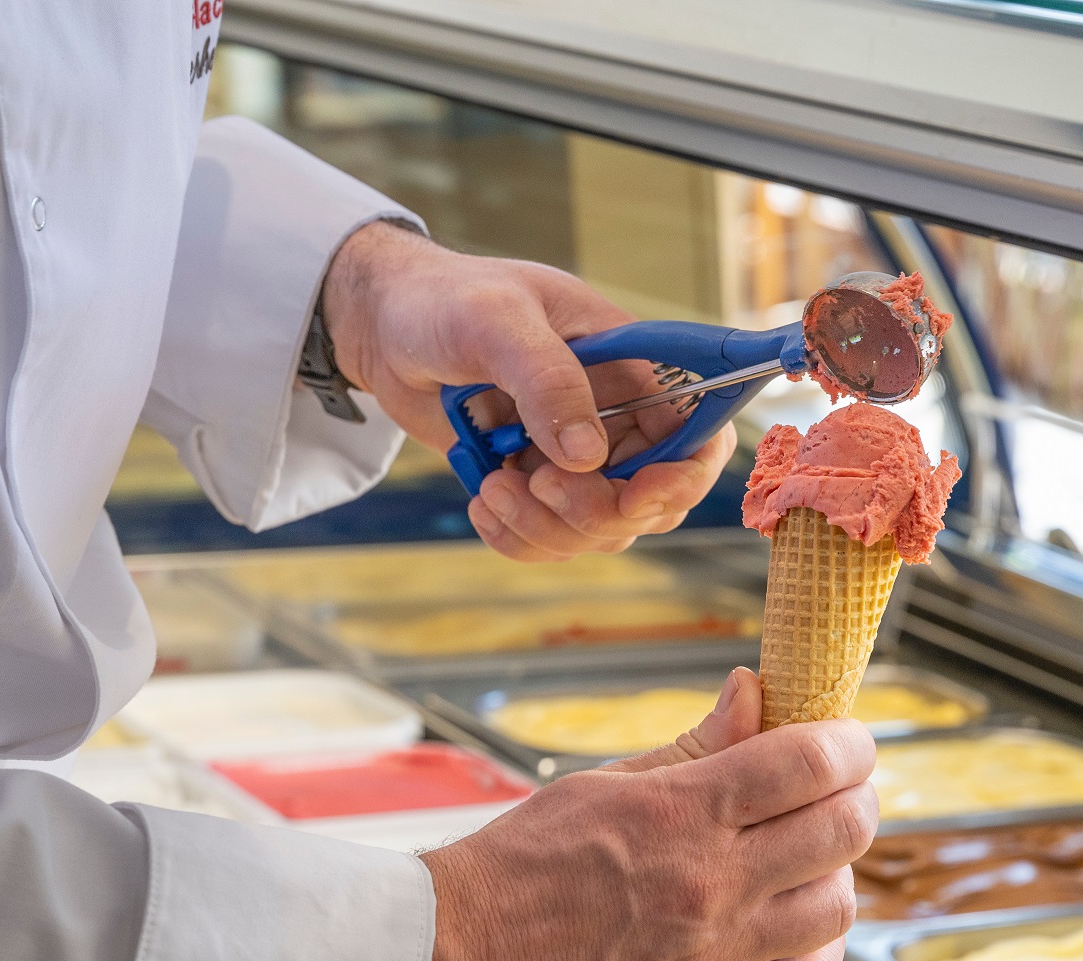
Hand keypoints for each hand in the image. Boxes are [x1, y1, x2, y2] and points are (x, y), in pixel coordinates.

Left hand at [321, 221, 733, 560]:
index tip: (634, 495)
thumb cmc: (447, 300)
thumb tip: (586, 454)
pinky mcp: (535, 482)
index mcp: (631, 365)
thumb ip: (547, 380)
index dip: (683, 475)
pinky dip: (518, 536)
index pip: (698, 431)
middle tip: (534, 482)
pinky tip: (482, 499)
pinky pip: (551, 537)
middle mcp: (616, 415)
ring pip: (599, 529)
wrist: (384, 325)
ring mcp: (575, 455)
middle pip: (650, 500)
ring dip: (547, 527)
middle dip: (596, 510)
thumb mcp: (497, 322)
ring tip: (493, 487)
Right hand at [396, 669, 876, 960]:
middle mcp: (710, 884)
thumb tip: (754, 694)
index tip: (845, 738)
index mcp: (681, 813)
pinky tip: (795, 928)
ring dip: (836, 873)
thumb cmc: (511, 867)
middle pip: (843, 828)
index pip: (810, 761)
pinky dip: (818, 950)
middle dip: (855, 795)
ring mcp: (713, 953)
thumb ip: (692, 747)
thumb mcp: (600, 784)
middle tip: (837, 788)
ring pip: (837, 907)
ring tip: (807, 858)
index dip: (847, 741)